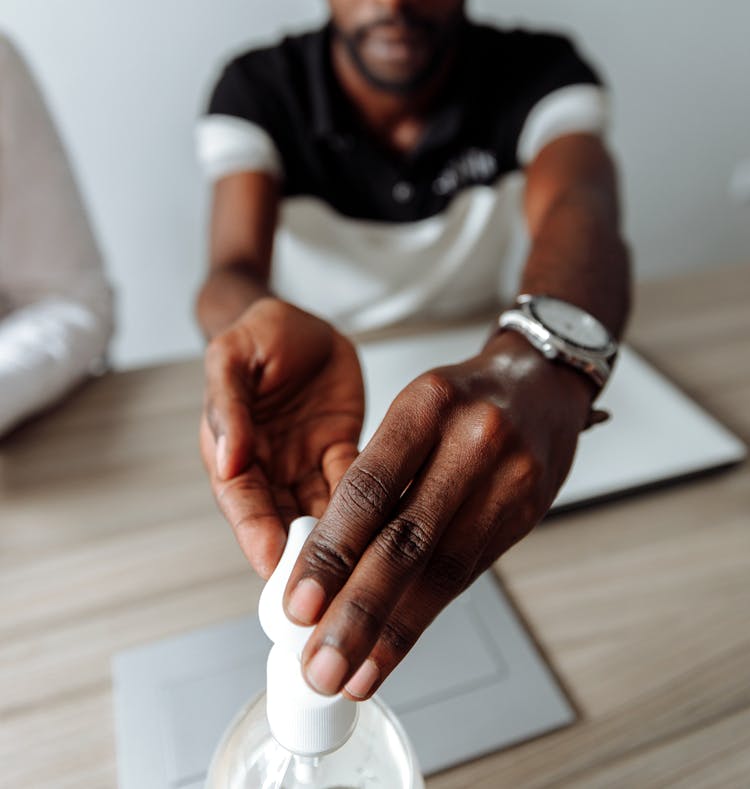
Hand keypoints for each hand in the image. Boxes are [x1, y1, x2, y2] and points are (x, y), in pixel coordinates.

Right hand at [200, 298, 364, 577]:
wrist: (298, 322)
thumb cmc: (256, 335)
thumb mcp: (233, 357)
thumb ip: (227, 405)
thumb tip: (225, 460)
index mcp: (231, 449)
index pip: (242, 501)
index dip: (256, 533)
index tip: (272, 563)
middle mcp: (268, 467)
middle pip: (281, 520)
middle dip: (299, 556)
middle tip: (322, 588)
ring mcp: (305, 463)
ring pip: (320, 511)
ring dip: (336, 540)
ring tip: (360, 568)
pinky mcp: (340, 451)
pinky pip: (354, 483)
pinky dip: (369, 505)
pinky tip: (386, 524)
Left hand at [282, 331, 592, 699]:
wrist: (541, 384)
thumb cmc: (462, 399)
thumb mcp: (414, 409)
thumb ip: (375, 475)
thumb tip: (320, 558)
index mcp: (427, 404)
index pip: (371, 487)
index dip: (332, 551)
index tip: (298, 602)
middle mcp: (472, 441)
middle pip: (407, 540)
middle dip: (358, 611)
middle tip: (319, 663)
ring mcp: (507, 480)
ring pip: (440, 570)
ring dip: (390, 631)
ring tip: (349, 673)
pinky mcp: (526, 515)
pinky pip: (465, 575)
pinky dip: (422, 618)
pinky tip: (390, 649)